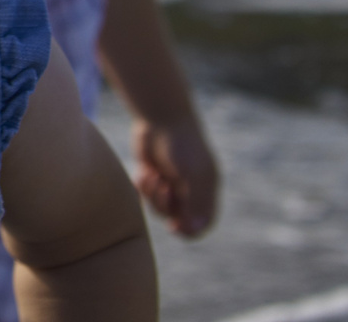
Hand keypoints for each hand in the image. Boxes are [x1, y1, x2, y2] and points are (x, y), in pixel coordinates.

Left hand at [130, 115, 218, 237]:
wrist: (160, 117)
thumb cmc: (181, 145)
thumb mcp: (192, 174)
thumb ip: (195, 202)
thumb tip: (194, 229)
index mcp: (205, 190)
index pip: (202, 223)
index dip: (189, 230)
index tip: (173, 225)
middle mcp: (189, 189)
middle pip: (176, 217)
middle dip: (164, 206)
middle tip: (162, 186)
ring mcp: (170, 182)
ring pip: (158, 206)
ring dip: (151, 195)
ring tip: (151, 174)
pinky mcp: (152, 173)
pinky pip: (145, 194)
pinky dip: (142, 187)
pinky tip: (144, 170)